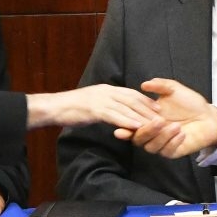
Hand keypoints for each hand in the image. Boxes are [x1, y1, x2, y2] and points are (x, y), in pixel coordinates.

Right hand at [24, 84, 158, 131]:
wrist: (54, 107)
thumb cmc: (71, 108)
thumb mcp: (91, 102)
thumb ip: (105, 104)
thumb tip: (115, 111)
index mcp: (106, 89)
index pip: (131, 93)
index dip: (145, 100)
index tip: (157, 107)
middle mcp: (106, 92)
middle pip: (133, 99)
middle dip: (148, 107)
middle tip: (162, 115)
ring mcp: (101, 100)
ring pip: (126, 107)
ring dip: (141, 115)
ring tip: (154, 123)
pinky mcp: (95, 110)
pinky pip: (115, 115)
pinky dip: (127, 121)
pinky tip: (136, 127)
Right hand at [116, 78, 216, 158]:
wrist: (208, 115)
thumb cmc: (189, 103)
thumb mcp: (174, 90)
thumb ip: (160, 86)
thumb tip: (145, 84)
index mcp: (147, 119)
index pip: (131, 126)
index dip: (124, 129)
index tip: (120, 129)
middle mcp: (152, 134)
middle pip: (139, 139)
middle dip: (147, 131)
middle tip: (159, 120)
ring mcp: (162, 144)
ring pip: (152, 147)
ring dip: (162, 136)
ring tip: (176, 125)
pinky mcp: (173, 152)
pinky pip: (167, 151)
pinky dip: (173, 142)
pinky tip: (182, 133)